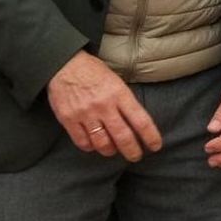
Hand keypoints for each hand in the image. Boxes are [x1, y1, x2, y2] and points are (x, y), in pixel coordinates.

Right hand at [47, 51, 162, 161]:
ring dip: (110, 150)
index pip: (141, 121)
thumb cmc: (94, 72)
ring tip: (113, 150)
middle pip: (123, 136)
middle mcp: (104, 106)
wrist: (65, 64)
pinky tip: (94, 144)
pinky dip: (90, 147)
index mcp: (120, 94)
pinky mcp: (69, 119)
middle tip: (136, 156)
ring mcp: (86, 114)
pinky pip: (82, 142)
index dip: (150, 136)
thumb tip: (136, 122)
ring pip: (102, 143)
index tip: (155, 146)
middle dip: (132, 151)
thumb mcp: (117, 81)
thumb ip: (125, 101)